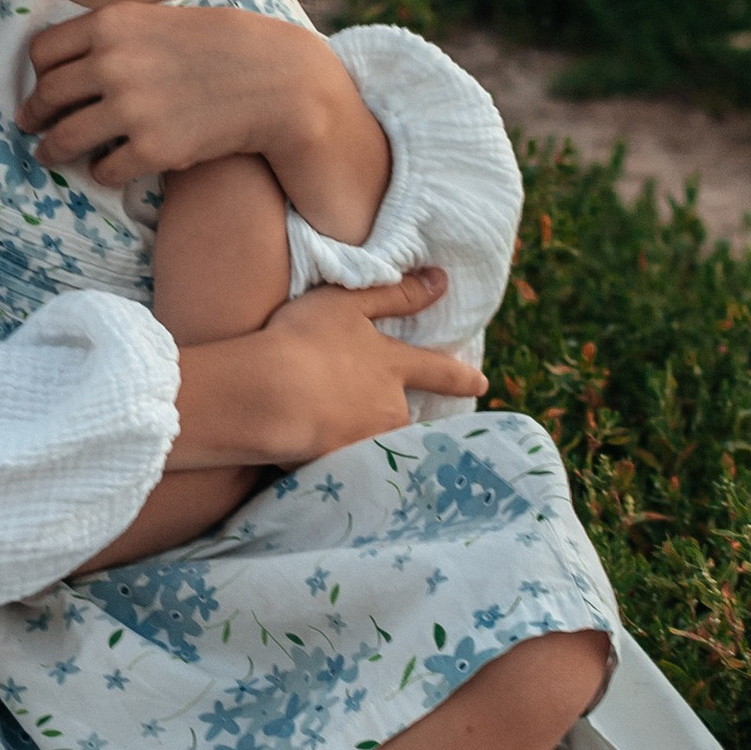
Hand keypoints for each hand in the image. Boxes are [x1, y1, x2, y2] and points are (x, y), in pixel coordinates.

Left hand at [20, 0, 388, 235]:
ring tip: (49, 155)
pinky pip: (103, 169)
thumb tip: (66, 60)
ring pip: (64, 139)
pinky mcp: (152, 148)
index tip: (40, 86)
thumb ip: (114, 33)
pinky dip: (100, 171)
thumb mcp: (161, 19)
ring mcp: (130, 108)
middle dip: (34, 115)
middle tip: (31, 125)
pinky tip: (106, 168)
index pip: (43, 52)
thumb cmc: (221, 46)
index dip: (37, 74)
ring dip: (52, 150)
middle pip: (47, 96)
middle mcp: (112, 63)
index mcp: (111, 23)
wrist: (277, 79)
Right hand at [174, 274, 480, 472]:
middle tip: (383, 416)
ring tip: (342, 437)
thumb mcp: (348, 303)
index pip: (438, 371)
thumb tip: (441, 280)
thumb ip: (395, 294)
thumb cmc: (305, 339)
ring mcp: (365, 442)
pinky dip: (336, 463)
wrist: (268, 395)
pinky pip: (344, 468)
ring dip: (368, 440)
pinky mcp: (339, 469)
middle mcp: (388, 409)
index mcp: (392, 367)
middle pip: (404, 416)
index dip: (461, 377)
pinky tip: (319, 461)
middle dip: (398, 416)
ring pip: (379, 443)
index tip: (482, 385)